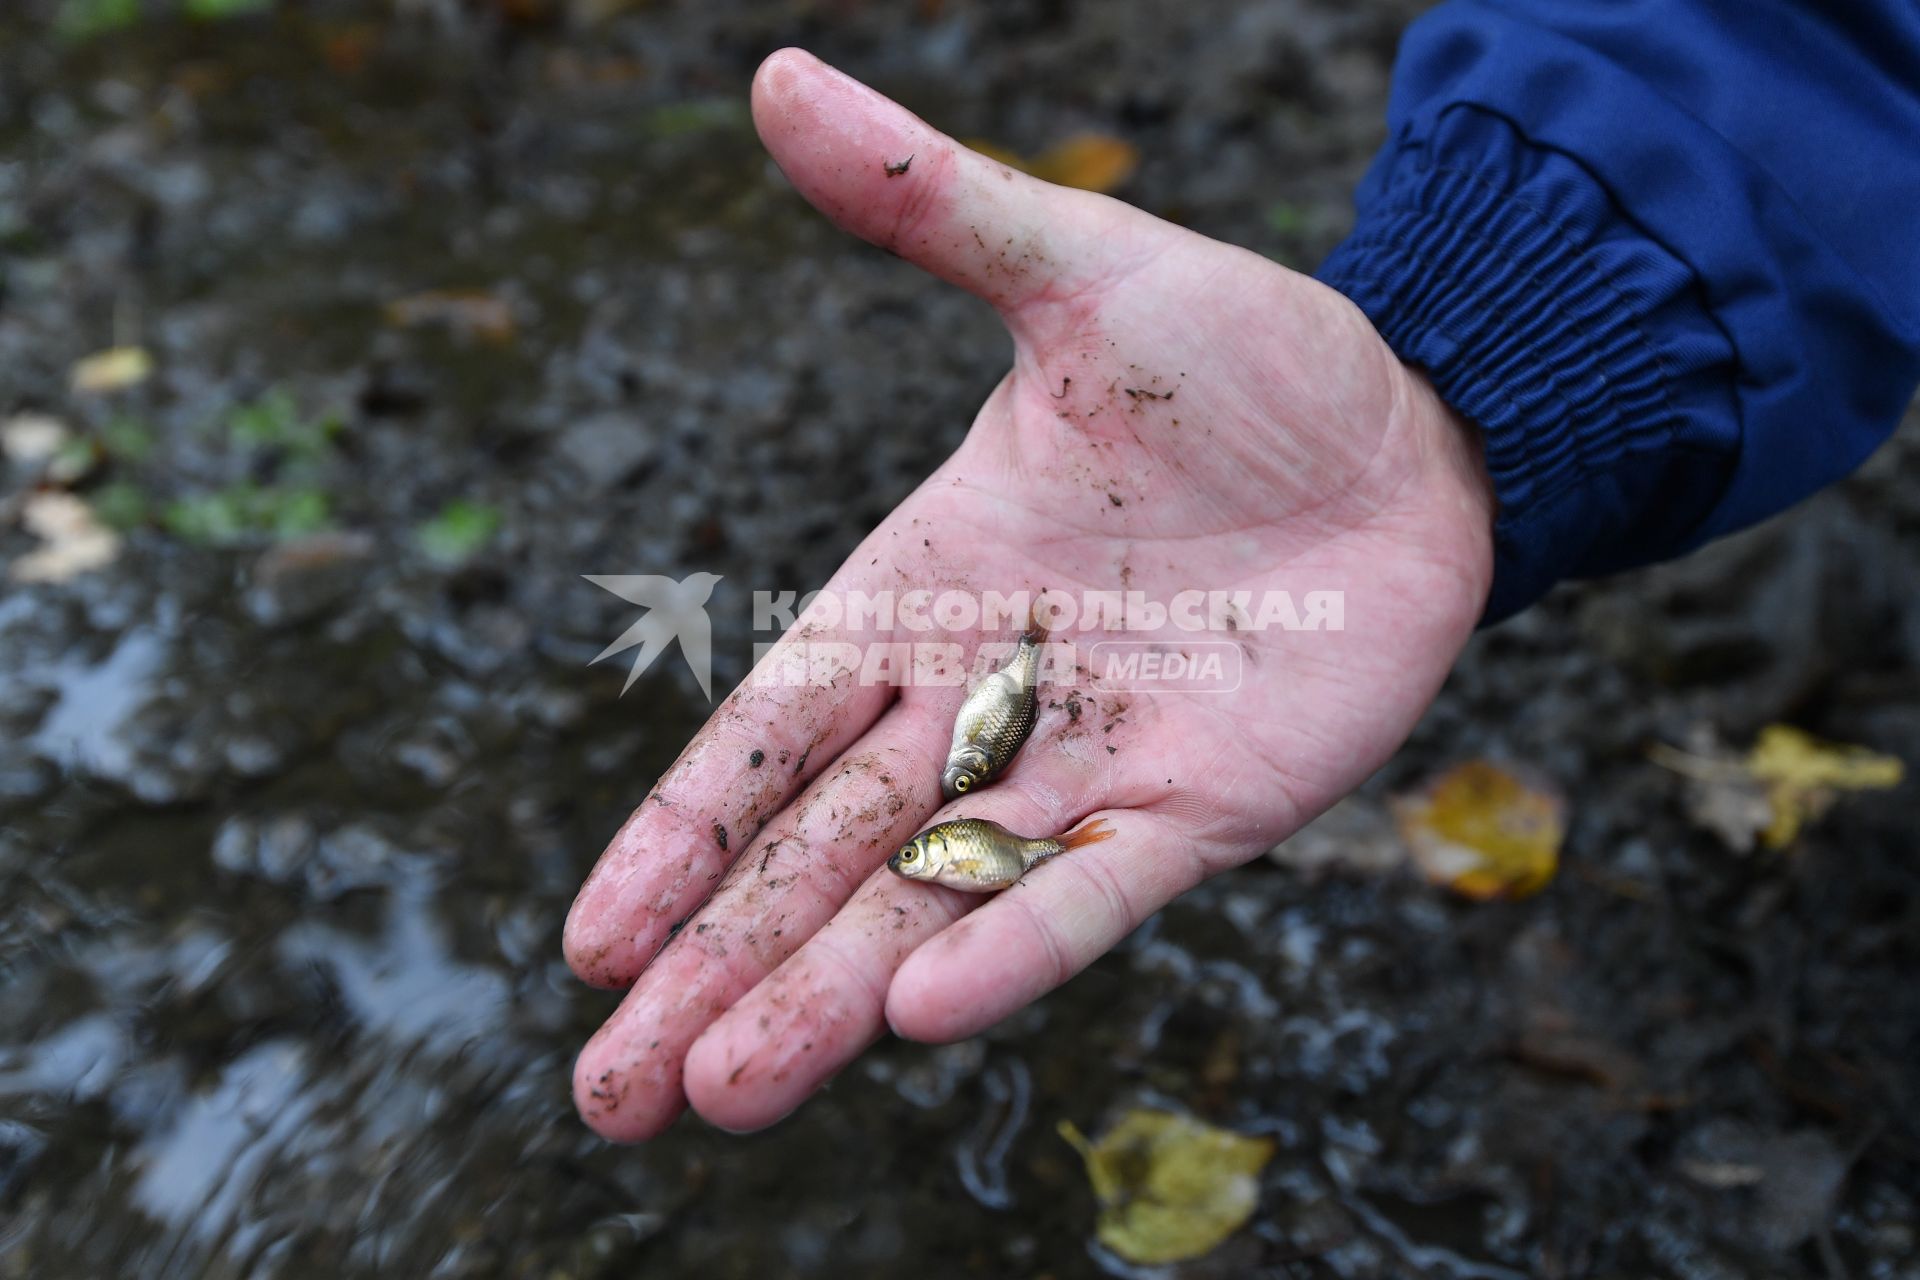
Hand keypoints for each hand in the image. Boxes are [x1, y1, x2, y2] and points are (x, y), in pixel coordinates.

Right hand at [564, 49, 1493, 1139]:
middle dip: (713, 970)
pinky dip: (1014, 947)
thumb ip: (928, 208)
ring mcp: (1091, 765)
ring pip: (933, 901)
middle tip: (608, 1094)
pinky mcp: (1206, 808)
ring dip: (829, 996)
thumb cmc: (1237, 354)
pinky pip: (1095, 890)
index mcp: (919, 589)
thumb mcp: (1073, 269)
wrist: (1417, 424)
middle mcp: (982, 699)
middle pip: (820, 855)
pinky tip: (918, 1017)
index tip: (588, 938)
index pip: (765, 729)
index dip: (678, 833)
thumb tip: (773, 76)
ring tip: (726, 1095)